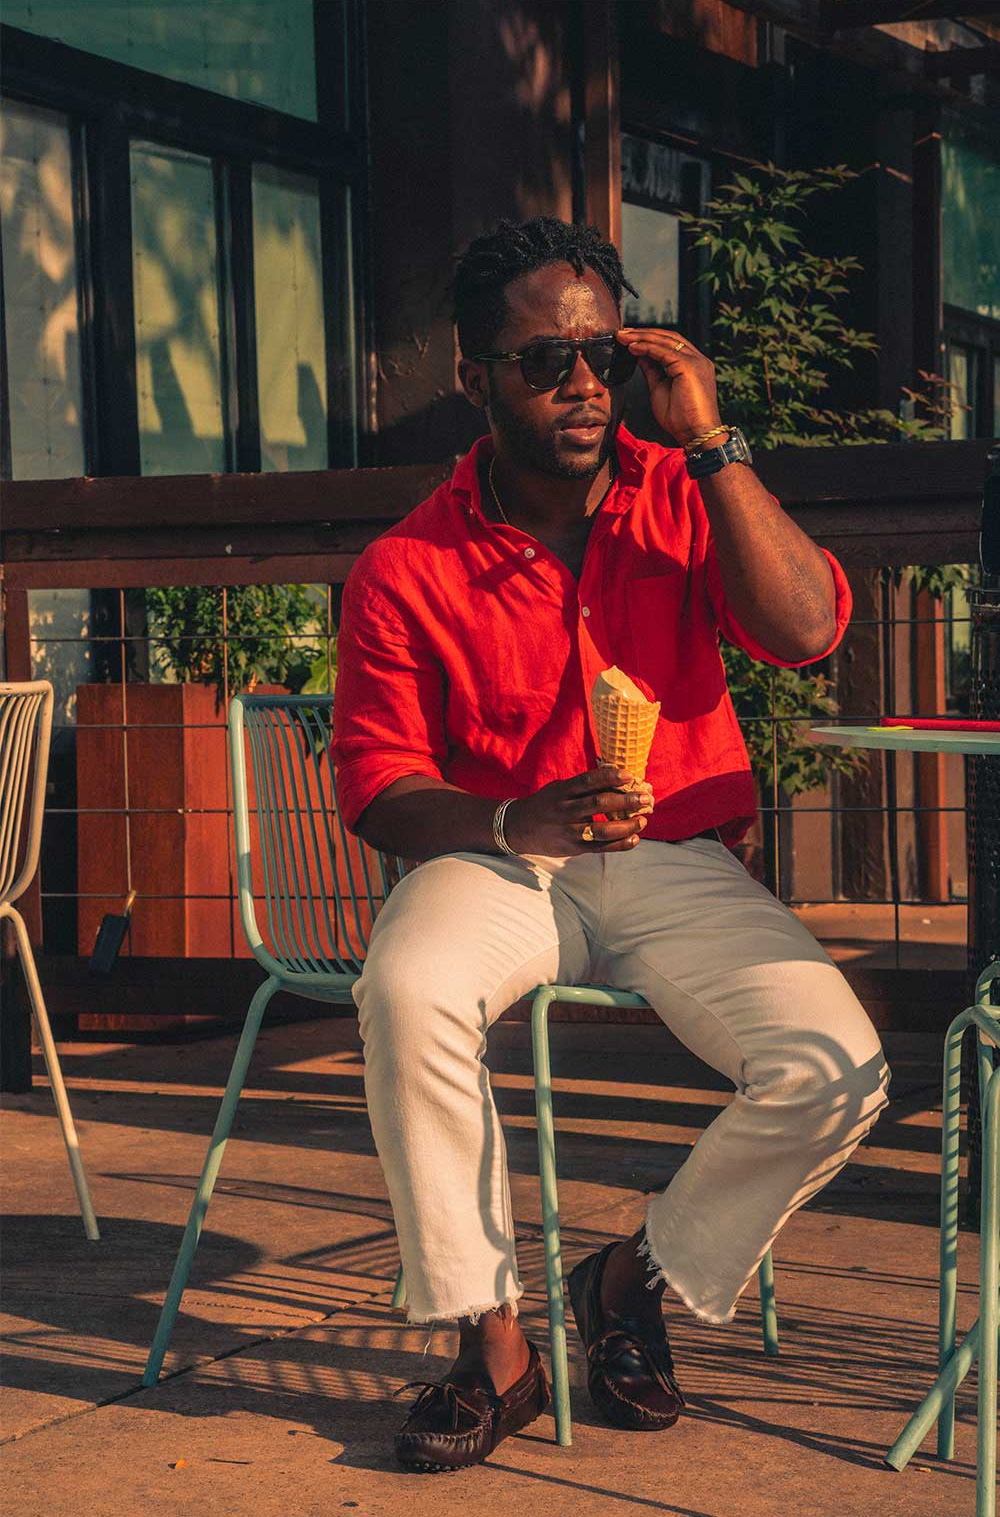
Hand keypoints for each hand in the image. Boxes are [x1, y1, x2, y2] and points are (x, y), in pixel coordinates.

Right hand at [504, 764, 653, 856]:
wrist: (518, 828)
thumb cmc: (546, 804)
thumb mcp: (559, 789)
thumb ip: (582, 787)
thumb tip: (617, 782)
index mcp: (562, 792)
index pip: (588, 781)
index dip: (609, 777)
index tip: (629, 775)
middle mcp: (565, 811)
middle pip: (598, 804)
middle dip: (625, 801)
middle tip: (645, 798)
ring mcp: (569, 831)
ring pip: (602, 830)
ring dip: (626, 825)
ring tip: (643, 820)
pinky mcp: (574, 848)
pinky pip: (601, 848)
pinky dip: (620, 844)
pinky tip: (634, 838)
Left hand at [617, 328, 721, 447]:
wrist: (696, 435)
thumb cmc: (681, 419)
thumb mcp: (660, 389)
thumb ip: (652, 371)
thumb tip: (639, 355)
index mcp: (694, 364)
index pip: (670, 343)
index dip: (649, 338)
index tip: (628, 339)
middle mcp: (698, 359)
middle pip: (668, 337)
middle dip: (643, 333)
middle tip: (621, 334)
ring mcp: (696, 361)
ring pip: (665, 341)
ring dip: (642, 337)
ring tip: (623, 337)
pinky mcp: (689, 367)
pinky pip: (664, 352)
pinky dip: (646, 348)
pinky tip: (632, 348)